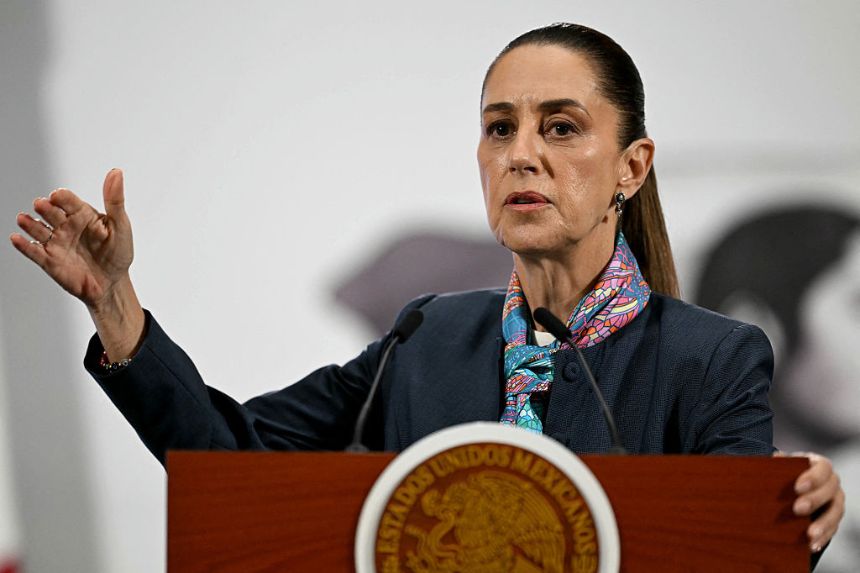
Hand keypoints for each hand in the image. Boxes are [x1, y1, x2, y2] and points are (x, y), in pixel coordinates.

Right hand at [10, 168, 132, 308]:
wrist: (112, 284)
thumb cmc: (118, 252)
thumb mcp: (120, 225)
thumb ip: (115, 200)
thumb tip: (116, 172)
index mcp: (82, 214)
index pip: (69, 200)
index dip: (62, 197)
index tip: (57, 195)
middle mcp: (66, 226)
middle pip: (51, 213)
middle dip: (45, 208)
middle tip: (41, 205)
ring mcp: (56, 242)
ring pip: (38, 230)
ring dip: (30, 224)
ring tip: (23, 219)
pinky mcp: (49, 260)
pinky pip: (33, 252)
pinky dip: (24, 246)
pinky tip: (16, 239)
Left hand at [777, 451, 844, 552]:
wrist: (788, 488)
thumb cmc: (784, 474)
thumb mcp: (781, 467)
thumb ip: (779, 464)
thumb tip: (776, 459)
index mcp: (819, 465)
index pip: (823, 468)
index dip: (813, 477)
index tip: (797, 487)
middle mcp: (831, 482)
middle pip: (830, 490)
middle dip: (814, 500)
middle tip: (798, 509)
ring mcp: (835, 501)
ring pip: (836, 512)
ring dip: (823, 524)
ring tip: (809, 534)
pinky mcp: (833, 518)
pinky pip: (833, 529)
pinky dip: (823, 538)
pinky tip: (812, 544)